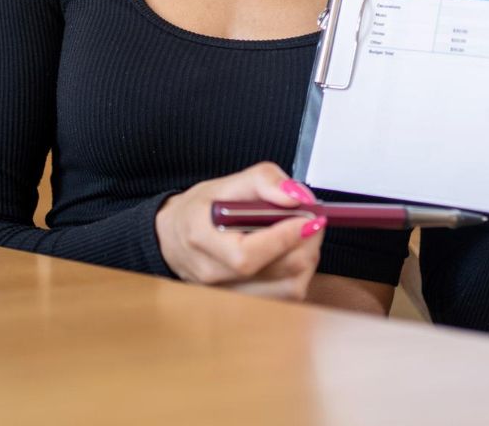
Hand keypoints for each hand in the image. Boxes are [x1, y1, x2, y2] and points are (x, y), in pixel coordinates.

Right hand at [155, 162, 325, 299]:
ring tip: (304, 235)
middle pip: (278, 274)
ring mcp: (227, 296)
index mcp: (201, 239)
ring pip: (288, 290)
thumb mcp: (226, 183)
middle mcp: (212, 275)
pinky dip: (299, 273)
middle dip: (307, 243)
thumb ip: (264, 181)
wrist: (174, 238)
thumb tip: (298, 197)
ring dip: (307, 259)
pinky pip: (286, 297)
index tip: (310, 216)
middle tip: (314, 219)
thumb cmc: (200, 211)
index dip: (286, 237)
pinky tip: (293, 253)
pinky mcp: (245, 306)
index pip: (248, 255)